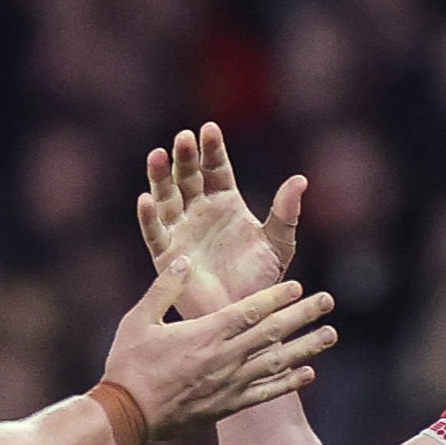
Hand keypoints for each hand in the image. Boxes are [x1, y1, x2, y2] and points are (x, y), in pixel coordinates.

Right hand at [99, 260, 337, 439]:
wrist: (127, 417)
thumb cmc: (129, 365)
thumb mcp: (139, 319)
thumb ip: (165, 287)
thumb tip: (185, 259)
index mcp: (205, 334)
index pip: (250, 310)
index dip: (277, 297)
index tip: (298, 286)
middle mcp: (225, 358)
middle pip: (272, 333)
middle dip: (303, 315)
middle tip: (328, 301)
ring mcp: (230, 384)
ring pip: (277, 362)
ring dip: (306, 348)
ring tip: (330, 335)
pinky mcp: (229, 405)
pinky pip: (266, 393)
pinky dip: (289, 383)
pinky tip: (309, 374)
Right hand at [138, 124, 303, 316]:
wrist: (244, 315)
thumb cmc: (262, 281)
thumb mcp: (279, 244)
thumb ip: (286, 213)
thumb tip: (299, 179)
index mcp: (225, 203)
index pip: (216, 169)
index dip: (211, 149)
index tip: (209, 129)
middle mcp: (199, 212)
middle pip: (188, 177)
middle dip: (185, 157)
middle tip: (184, 138)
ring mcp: (181, 231)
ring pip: (166, 197)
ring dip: (160, 177)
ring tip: (158, 155)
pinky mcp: (167, 255)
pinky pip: (155, 232)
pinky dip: (148, 216)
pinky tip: (145, 199)